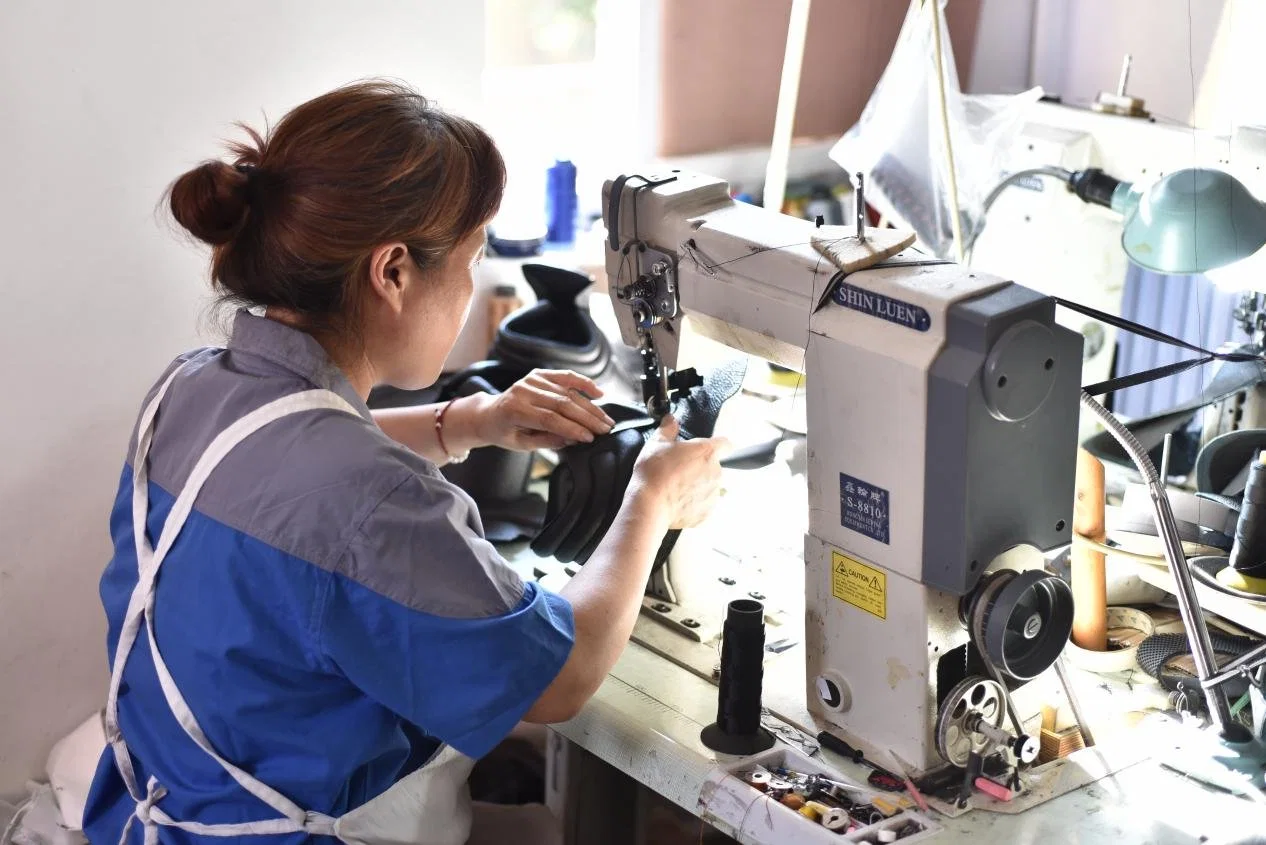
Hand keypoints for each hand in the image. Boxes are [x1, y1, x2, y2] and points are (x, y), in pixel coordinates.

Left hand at [475, 370, 614, 450]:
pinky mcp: (538, 374)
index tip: (590, 438)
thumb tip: (573, 439)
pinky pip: (565, 376)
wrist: (489, 413)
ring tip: (606, 419)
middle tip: (605, 429)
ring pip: (567, 392)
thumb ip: (546, 441)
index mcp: (515, 410)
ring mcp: (531, 380)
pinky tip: (598, 393)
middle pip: (562, 403)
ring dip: (590, 406)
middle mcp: (523, 391)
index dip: (572, 428)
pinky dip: (583, 383)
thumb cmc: (504, 432)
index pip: (549, 419)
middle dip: (587, 418)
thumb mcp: (521, 444)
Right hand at [629, 416, 728, 529]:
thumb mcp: (656, 443)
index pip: (726, 443)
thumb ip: (668, 429)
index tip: (705, 449)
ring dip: (699, 486)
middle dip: (702, 467)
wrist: (650, 505)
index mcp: (708, 452)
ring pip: (711, 487)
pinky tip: (678, 502)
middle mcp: (716, 472)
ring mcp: (714, 494)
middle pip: (716, 466)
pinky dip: (695, 504)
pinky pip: (704, 505)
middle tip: (682, 470)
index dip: (717, 445)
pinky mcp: (708, 513)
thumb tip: (671, 419)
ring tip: (678, 488)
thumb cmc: (654, 472)